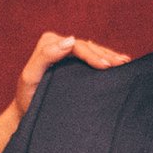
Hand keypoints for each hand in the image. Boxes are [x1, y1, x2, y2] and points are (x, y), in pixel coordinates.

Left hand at [11, 31, 129, 118]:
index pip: (76, 46)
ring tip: (125, 62)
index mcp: (48, 43)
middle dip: (106, 55)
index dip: (93, 54)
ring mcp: (67, 53)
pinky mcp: (73, 63)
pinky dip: (106, 58)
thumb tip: (70, 40)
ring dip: (109, 56)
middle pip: (87, 47)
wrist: (27, 112)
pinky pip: (92, 57)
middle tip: (122, 64)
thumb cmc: (27, 97)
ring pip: (93, 51)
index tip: (107, 66)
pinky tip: (120, 62)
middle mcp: (58, 44)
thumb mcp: (30, 77)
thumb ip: (45, 56)